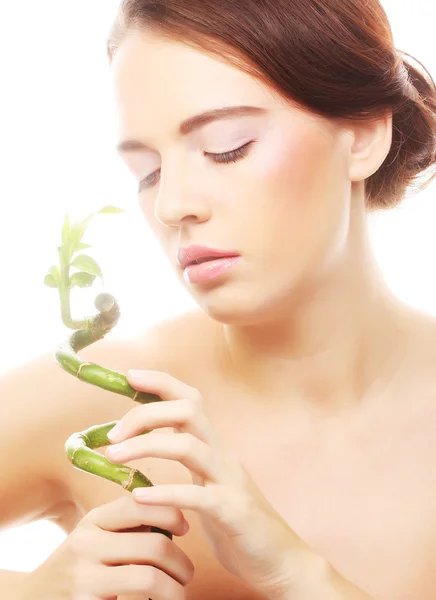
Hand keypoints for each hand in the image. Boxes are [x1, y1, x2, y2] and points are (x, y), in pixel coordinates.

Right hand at [68, 494, 193, 599]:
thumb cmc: (75, 568)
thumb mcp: (93, 537)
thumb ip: (125, 527)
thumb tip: (174, 518)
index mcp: (93, 521)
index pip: (140, 505)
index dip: (170, 514)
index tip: (185, 528)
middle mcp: (87, 545)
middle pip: (155, 546)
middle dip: (181, 562)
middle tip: (187, 574)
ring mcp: (85, 578)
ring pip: (150, 579)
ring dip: (175, 590)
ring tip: (178, 595)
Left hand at [105, 370, 314, 598]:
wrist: (280, 559)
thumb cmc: (236, 523)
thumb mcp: (207, 482)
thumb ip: (186, 462)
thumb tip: (148, 445)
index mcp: (215, 445)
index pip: (190, 398)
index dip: (161, 382)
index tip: (130, 376)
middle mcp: (223, 454)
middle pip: (188, 410)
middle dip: (146, 413)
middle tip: (112, 433)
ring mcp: (230, 480)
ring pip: (188, 446)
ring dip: (146, 446)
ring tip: (114, 456)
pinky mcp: (232, 511)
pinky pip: (196, 496)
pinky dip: (166, 494)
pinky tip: (140, 498)